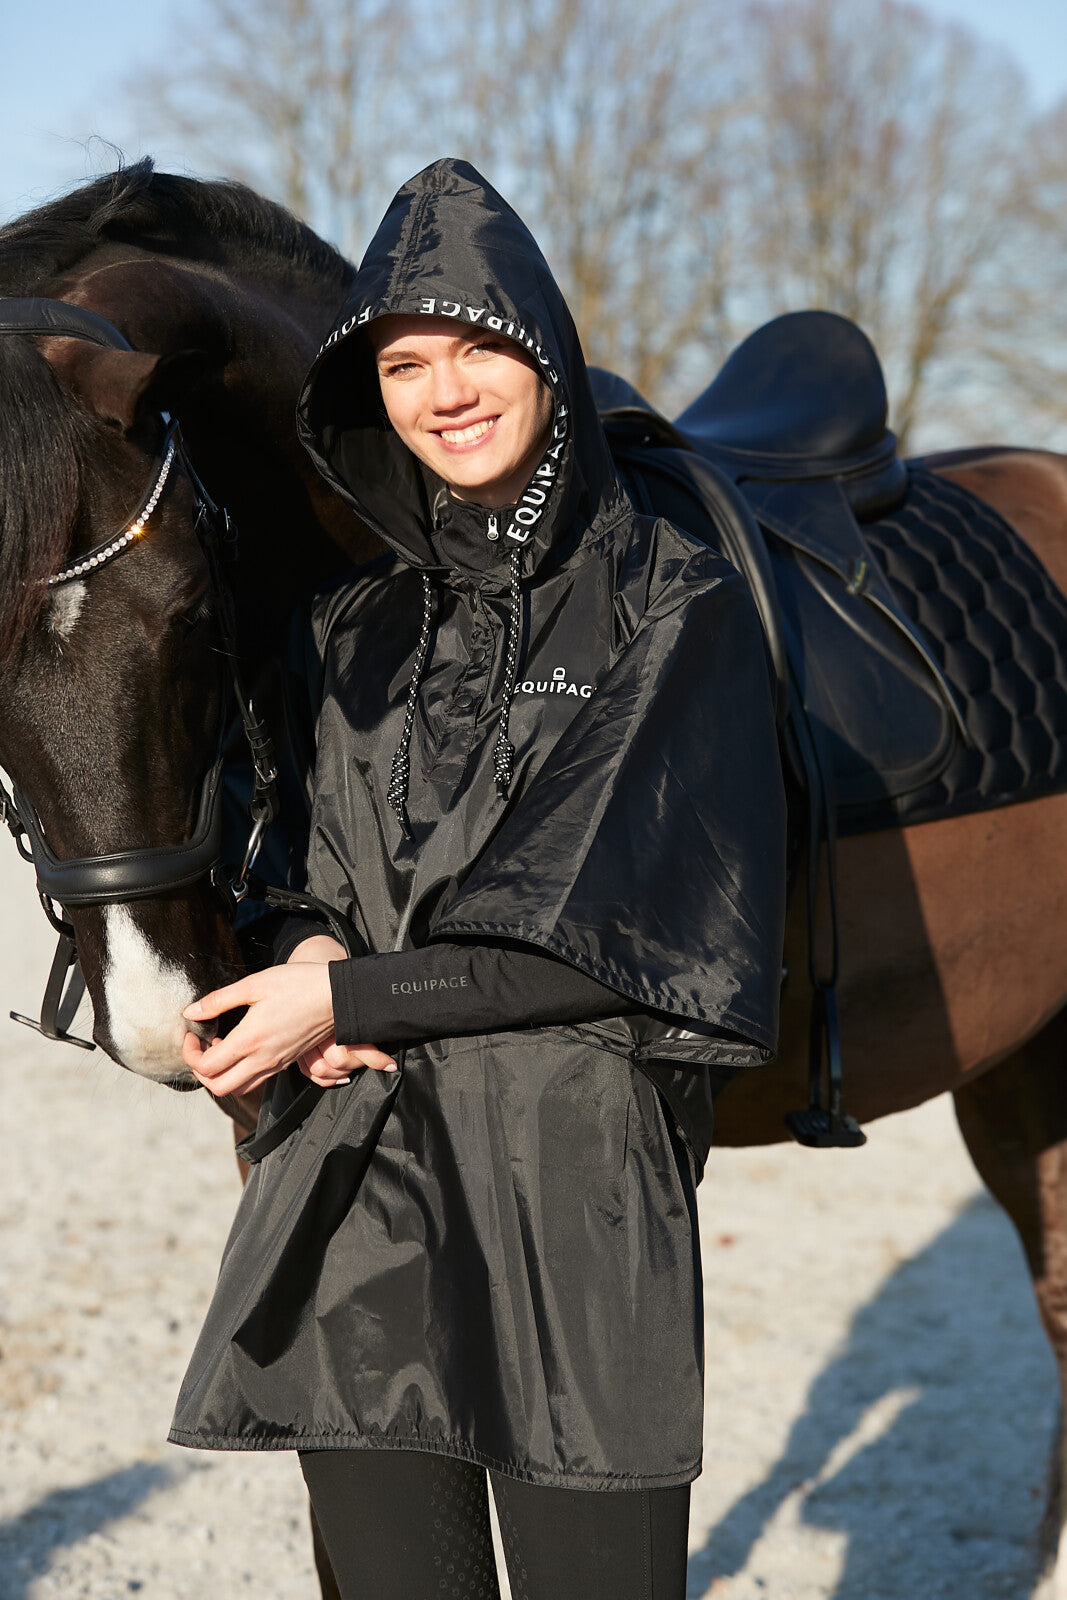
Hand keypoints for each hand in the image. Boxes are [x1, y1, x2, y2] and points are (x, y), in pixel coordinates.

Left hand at [182, 960, 395, 1098]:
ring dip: (221, 1075)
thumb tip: (191, 1012)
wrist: (337, 996)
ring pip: (238, 1089)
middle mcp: (261, 1059)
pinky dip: (239, 1073)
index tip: (192, 1033)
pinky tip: (241, 1047)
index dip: (190, 1053)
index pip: (206, 1067)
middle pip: (219, 1087)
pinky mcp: (286, 1062)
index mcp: (249, 1040)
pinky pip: (255, 1080)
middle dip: (201, 1071)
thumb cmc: (298, 985)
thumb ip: (219, 1000)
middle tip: (201, 1046)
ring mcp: (275, 1064)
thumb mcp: (254, 984)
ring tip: (220, 1047)